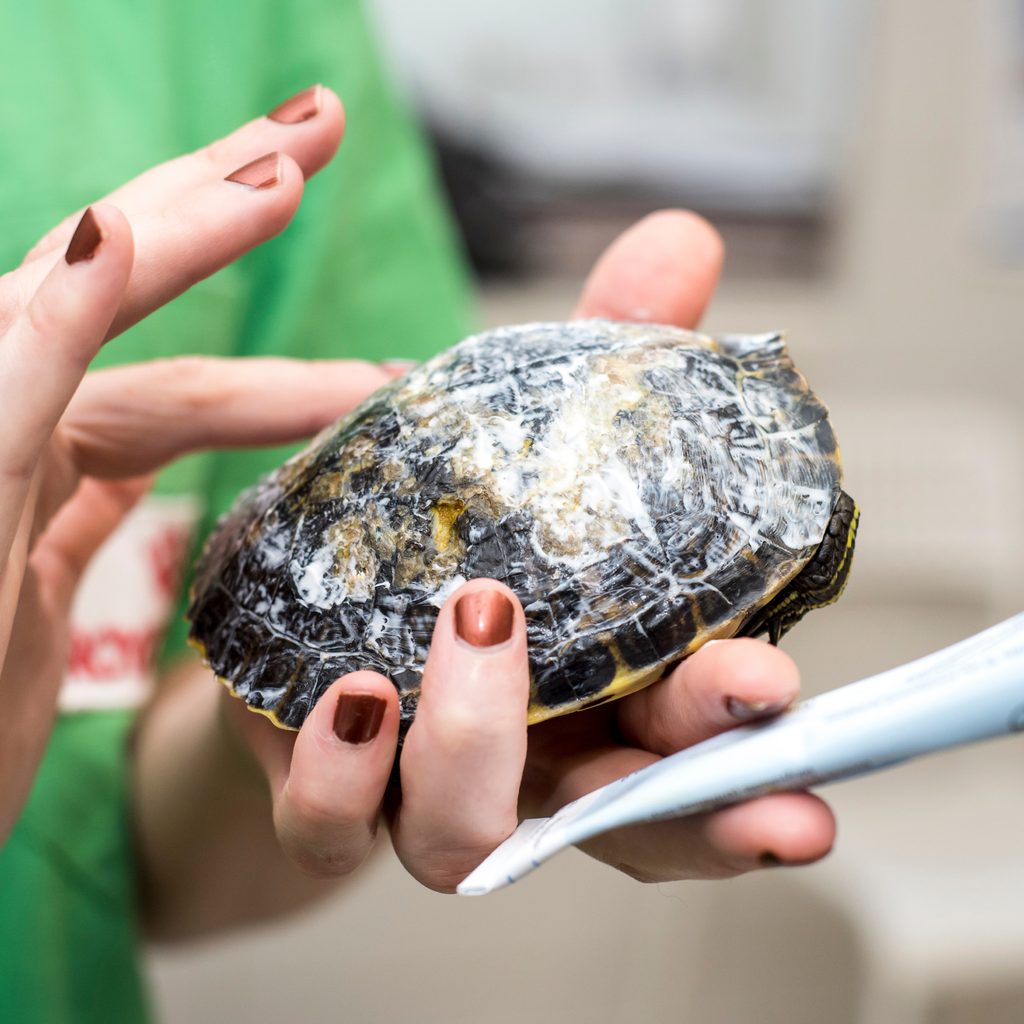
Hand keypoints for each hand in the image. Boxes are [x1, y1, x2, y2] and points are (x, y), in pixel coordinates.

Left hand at [0, 87, 402, 839]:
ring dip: (259, 350)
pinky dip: (210, 428)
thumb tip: (97, 230)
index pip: (100, 285)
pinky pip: (137, 456)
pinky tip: (272, 416)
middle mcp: (2, 425)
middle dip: (221, 200)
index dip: (198, 227)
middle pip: (121, 284)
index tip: (293, 179)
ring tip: (353, 342)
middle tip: (315, 132)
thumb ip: (16, 381)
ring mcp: (26, 479)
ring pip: (155, 382)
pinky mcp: (44, 538)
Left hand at [230, 212, 834, 892]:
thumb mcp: (541, 444)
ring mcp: (419, 788)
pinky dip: (343, 775)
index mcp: (605, 709)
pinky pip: (328, 826)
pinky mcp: (323, 788)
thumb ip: (609, 358)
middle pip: (621, 819)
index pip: (695, 760)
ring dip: (488, 742)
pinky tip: (354, 692)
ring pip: (466, 838)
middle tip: (739, 683)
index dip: (755, 753)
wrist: (311, 604)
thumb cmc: (456, 532)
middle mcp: (527, 767)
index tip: (794, 695)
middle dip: (689, 775)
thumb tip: (678, 241)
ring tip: (484, 612)